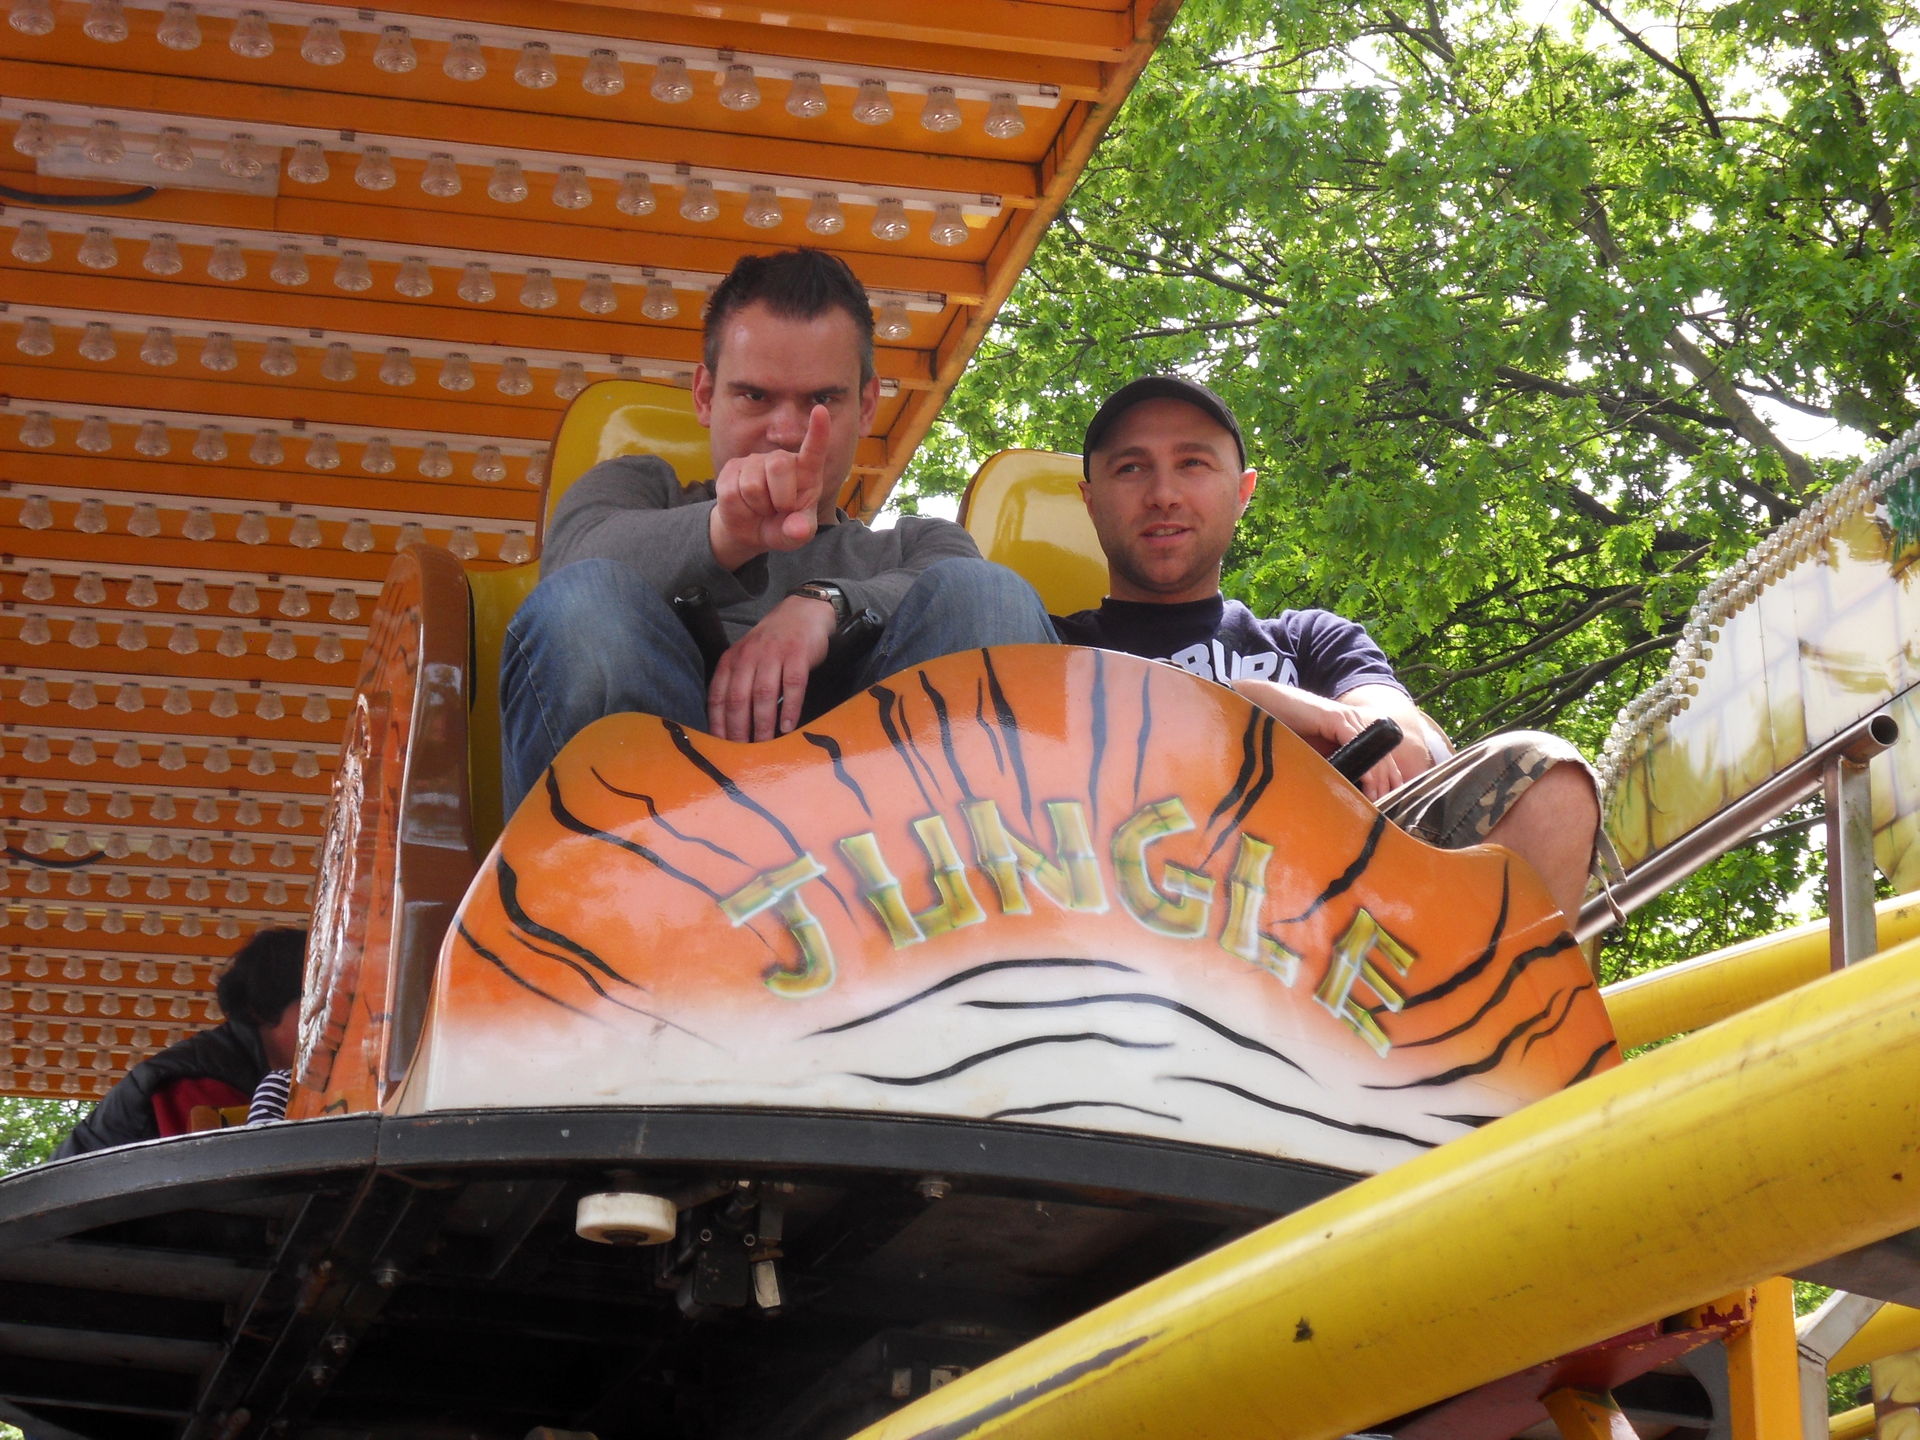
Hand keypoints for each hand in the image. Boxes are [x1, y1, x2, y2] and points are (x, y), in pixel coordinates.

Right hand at [709, 405, 831, 569]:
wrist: (750, 530)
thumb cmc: (782, 527)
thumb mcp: (795, 535)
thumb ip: (799, 532)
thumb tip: (797, 530)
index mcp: (806, 472)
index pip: (814, 449)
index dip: (818, 432)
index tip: (821, 411)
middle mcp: (782, 460)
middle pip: (779, 466)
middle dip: (779, 498)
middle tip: (779, 510)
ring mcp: (755, 461)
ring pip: (752, 485)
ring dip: (757, 506)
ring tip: (762, 508)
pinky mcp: (732, 468)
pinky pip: (732, 492)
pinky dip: (740, 508)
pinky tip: (745, 506)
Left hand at [709, 594, 836, 740]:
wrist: (803, 611)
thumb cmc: (773, 641)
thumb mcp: (747, 656)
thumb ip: (738, 681)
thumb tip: (730, 722)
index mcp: (732, 660)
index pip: (718, 695)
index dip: (718, 723)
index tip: (721, 746)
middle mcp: (749, 656)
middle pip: (739, 698)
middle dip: (738, 728)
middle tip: (742, 752)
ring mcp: (773, 654)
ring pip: (763, 694)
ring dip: (763, 723)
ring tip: (764, 744)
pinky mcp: (797, 655)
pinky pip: (792, 685)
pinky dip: (790, 708)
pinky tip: (788, 726)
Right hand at [1229, 679, 1419, 801]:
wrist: (1263, 704)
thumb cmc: (1282, 732)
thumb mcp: (1310, 756)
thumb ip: (1326, 769)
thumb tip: (1336, 802)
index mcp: (1351, 733)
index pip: (1379, 760)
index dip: (1386, 783)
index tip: (1386, 808)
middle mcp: (1355, 725)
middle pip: (1384, 759)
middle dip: (1388, 787)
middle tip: (1385, 814)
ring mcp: (1347, 720)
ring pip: (1376, 754)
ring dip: (1380, 781)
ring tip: (1378, 805)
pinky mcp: (1336, 719)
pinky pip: (1359, 743)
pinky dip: (1368, 766)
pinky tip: (1369, 784)